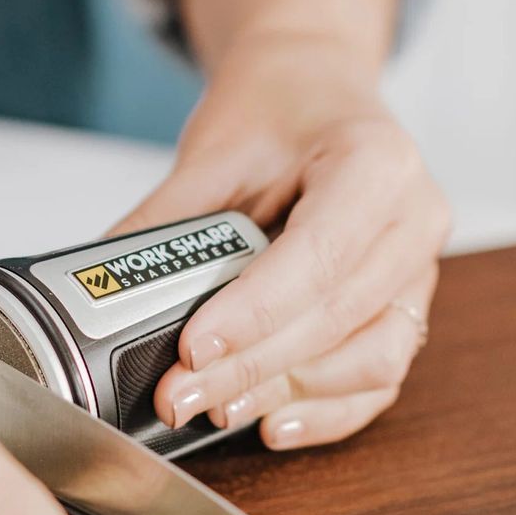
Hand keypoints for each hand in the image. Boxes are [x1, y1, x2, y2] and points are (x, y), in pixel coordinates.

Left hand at [112, 31, 449, 448]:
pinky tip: (272, 422)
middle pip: (338, 317)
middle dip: (252, 366)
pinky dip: (327, 412)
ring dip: (288, 393)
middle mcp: (415, 220)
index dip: (254, 312)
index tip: (193, 348)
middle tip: (179, 395)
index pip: (318, 255)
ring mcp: (418, 271)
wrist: (316, 92)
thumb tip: (96, 291)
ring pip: (370, 360)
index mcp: (377, 162)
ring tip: (216, 407)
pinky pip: (380, 380)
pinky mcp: (406, 309)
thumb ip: (166, 223)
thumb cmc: (276, 110)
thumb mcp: (213, 151)